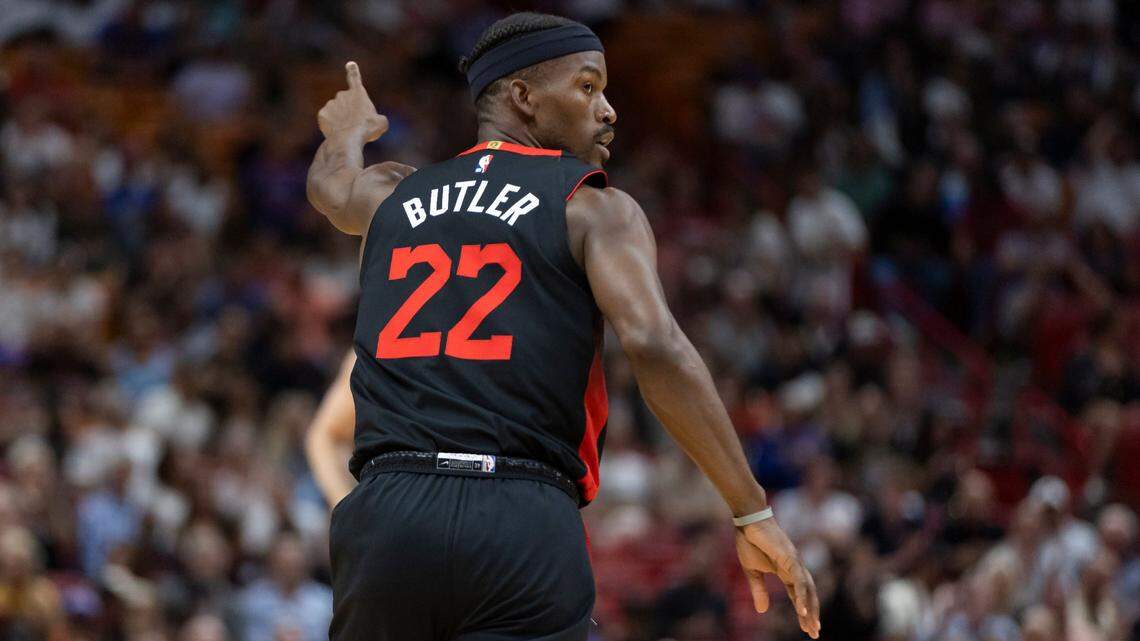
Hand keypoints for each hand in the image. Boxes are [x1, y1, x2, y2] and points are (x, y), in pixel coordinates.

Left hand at [318, 61, 388, 141]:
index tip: (350, 64)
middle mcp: (342, 95)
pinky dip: (332, 126)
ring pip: (336, 112)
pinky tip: (338, 133)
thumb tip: (377, 121)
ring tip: (348, 131)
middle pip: (346, 103)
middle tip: (356, 125)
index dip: (353, 71)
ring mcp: (331, 104)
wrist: (348, 138)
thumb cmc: (367, 129)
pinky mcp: (322, 114)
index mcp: (358, 93)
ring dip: (341, 120)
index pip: (355, 79)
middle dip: (349, 112)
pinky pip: (327, 120)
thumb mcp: (381, 123)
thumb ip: (377, 118)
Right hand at [735, 518, 820, 637]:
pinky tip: (802, 610)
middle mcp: (794, 568)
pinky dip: (801, 595)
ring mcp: (794, 562)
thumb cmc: (749, 541)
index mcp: (786, 571)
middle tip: (814, 632)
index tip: (807, 629)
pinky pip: (799, 580)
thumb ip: (759, 590)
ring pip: (807, 589)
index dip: (803, 611)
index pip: (797, 595)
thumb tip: (762, 612)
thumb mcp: (752, 571)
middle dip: (812, 614)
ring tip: (810, 626)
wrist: (747, 521)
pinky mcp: (790, 558)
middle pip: (808, 594)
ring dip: (810, 608)